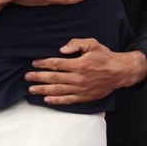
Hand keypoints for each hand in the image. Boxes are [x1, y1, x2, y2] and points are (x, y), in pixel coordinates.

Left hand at [27, 38, 146, 104]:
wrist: (119, 72)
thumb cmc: (104, 56)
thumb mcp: (92, 44)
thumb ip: (76, 44)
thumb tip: (61, 50)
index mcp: (79, 64)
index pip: (56, 64)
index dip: (44, 64)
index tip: (34, 63)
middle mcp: (78, 78)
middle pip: (54, 78)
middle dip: (38, 77)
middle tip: (27, 76)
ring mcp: (81, 89)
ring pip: (58, 90)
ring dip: (43, 90)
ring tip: (31, 89)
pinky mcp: (84, 97)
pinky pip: (68, 100)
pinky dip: (56, 101)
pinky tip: (46, 99)